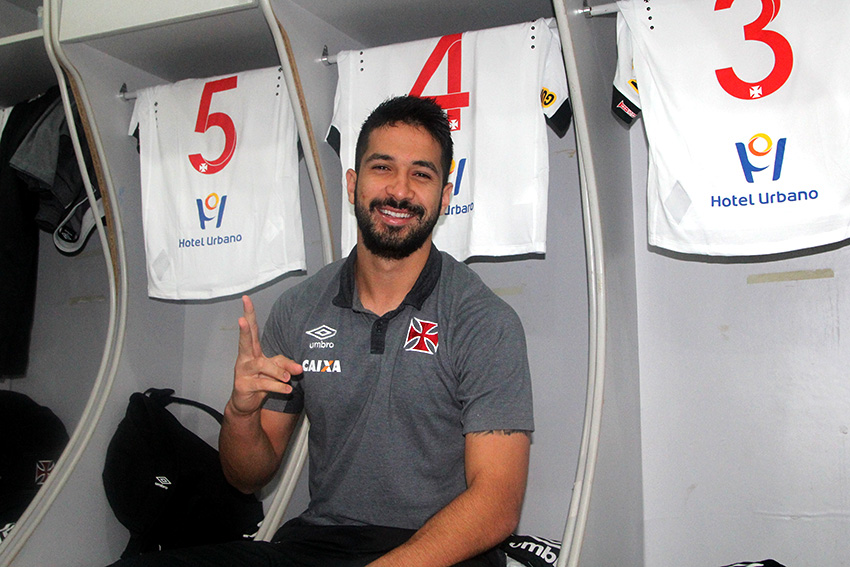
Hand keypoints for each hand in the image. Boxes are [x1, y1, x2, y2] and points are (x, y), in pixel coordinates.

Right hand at [229, 295, 301, 416]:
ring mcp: (243, 371)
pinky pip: (263, 384)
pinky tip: (287, 389)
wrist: (246, 403)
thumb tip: (301, 368)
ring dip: (278, 371)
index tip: (246, 298)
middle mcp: (245, 358)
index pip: (252, 328)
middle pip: (245, 340)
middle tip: (242, 319)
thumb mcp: (275, 370)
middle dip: (244, 329)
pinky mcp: (244, 385)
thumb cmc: (260, 381)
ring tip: (289, 377)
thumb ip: (287, 365)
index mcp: (252, 350)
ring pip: (261, 365)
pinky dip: (277, 386)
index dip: (249, 313)